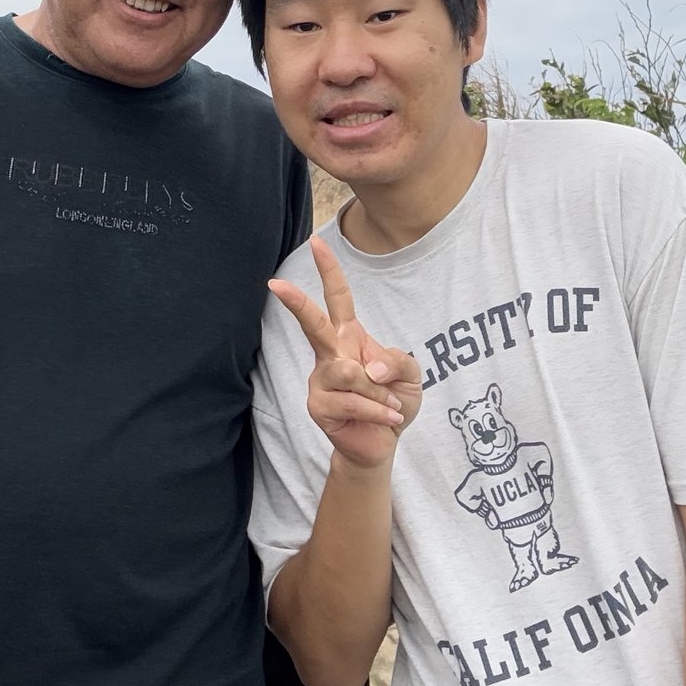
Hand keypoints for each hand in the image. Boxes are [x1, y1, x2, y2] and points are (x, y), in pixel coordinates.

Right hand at [268, 236, 421, 468]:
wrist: (385, 441)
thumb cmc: (394, 400)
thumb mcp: (411, 374)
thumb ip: (397, 361)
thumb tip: (367, 367)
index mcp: (350, 336)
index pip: (338, 298)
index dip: (329, 271)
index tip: (317, 244)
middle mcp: (331, 353)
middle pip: (313, 323)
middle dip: (296, 303)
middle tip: (274, 284)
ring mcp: (321, 379)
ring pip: (349, 373)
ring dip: (378, 391)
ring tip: (389, 404)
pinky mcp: (318, 405)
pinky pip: (351, 401)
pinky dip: (377, 410)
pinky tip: (387, 417)